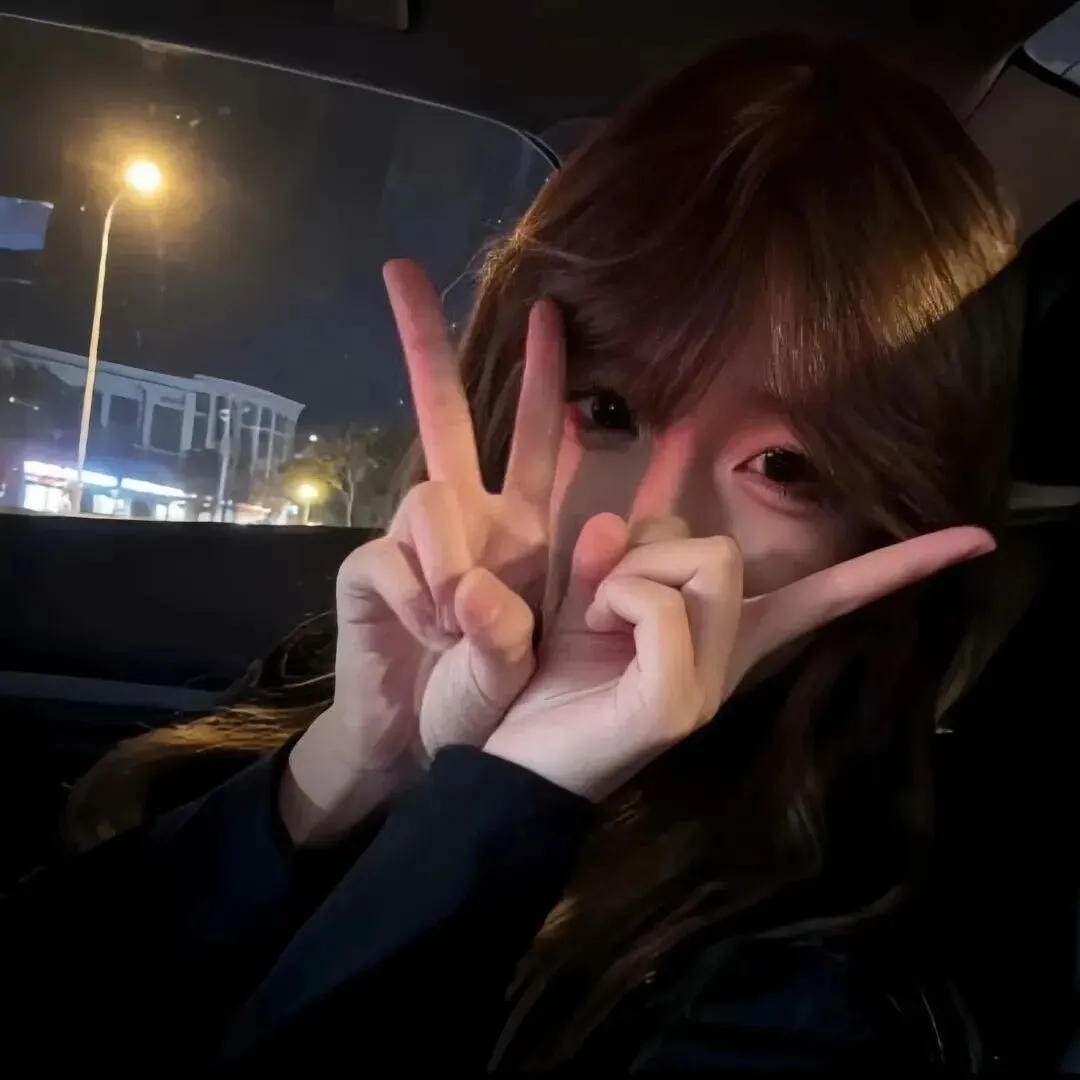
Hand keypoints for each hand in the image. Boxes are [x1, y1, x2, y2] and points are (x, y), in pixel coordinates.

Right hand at [282, 260, 563, 843]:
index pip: (542, 440)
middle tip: (399, 269)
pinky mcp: (367, 569)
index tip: (553, 314)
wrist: (425, 749)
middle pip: (448, 416)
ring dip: (456, 558)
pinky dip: (421, 593)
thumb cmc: (500, 701)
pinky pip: (397, 551)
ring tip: (461, 623)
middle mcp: (466, 522)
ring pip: (431, 488)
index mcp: (522, 528)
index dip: (553, 384)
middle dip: (426, 344)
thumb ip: (601, 589)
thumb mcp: (579, 648)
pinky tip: (428, 633)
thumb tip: (583, 534)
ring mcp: (412, 543)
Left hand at [485, 514, 994, 800]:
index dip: (896, 566)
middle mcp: (730, 661)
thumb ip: (611, 553)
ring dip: (628, 571)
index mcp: (723, 634)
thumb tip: (617, 519)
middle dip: (654, 547)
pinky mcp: (678, 705)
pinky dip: (615, 598)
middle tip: (605, 597)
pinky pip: (663, 605)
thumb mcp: (583, 600)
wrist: (509, 759)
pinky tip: (594, 636)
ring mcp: (710, 687)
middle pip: (727, 546)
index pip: (824, 594)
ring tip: (597, 620)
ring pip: (708, 561)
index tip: (977, 539)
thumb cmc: (552, 679)